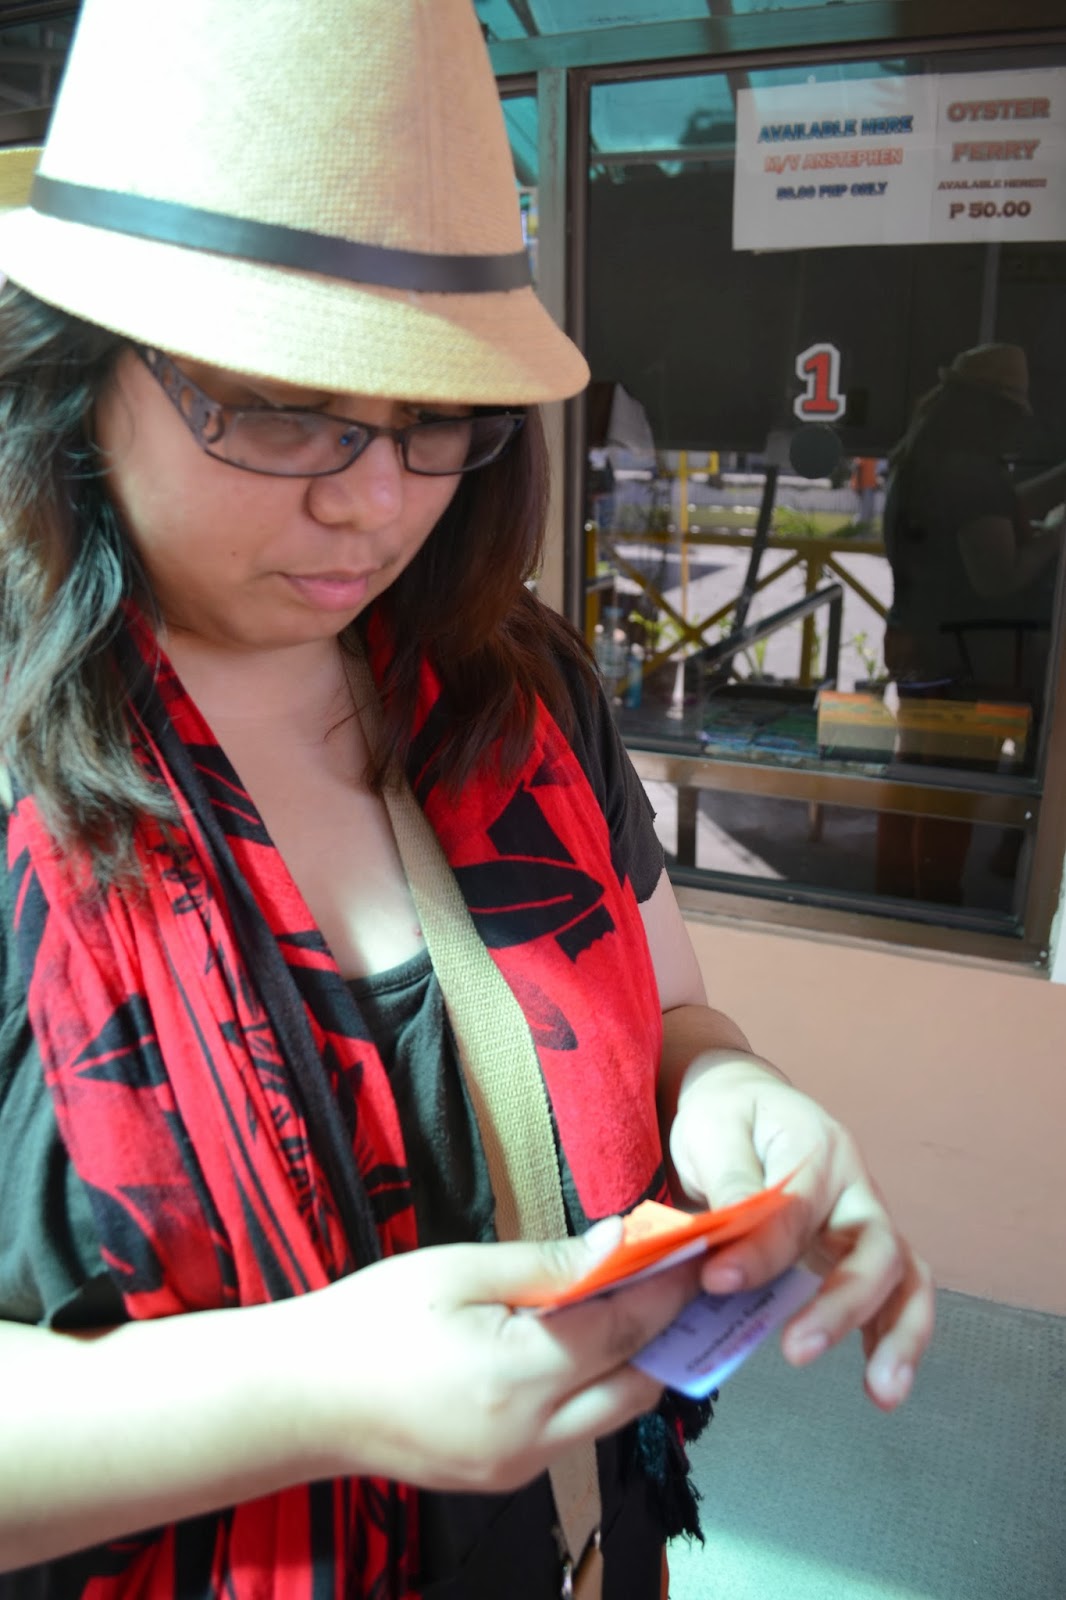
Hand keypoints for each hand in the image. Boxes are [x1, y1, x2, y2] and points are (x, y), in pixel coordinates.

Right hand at [286, 1224, 702, 1492]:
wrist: (300, 1400)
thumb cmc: (371, 1321)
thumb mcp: (456, 1271)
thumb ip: (546, 1265)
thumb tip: (617, 1244)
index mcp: (519, 1379)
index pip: (625, 1330)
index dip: (668, 1288)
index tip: (698, 1252)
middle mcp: (531, 1438)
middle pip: (637, 1388)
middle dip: (668, 1335)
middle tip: (683, 1281)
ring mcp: (518, 1469)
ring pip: (610, 1417)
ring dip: (634, 1366)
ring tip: (640, 1306)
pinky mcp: (503, 1478)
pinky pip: (573, 1434)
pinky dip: (594, 1390)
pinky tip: (584, 1347)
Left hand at [669, 1054, 933, 1410]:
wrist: (743, 1103)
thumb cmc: (727, 1117)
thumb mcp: (714, 1131)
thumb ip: (729, 1183)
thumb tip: (732, 1250)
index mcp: (817, 1148)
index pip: (798, 1209)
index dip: (760, 1252)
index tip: (716, 1283)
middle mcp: (856, 1185)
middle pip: (874, 1247)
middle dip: (842, 1305)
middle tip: (796, 1350)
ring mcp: (865, 1219)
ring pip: (904, 1275)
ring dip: (900, 1334)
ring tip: (883, 1392)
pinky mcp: (860, 1250)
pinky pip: (896, 1293)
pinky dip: (895, 1336)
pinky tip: (880, 1385)